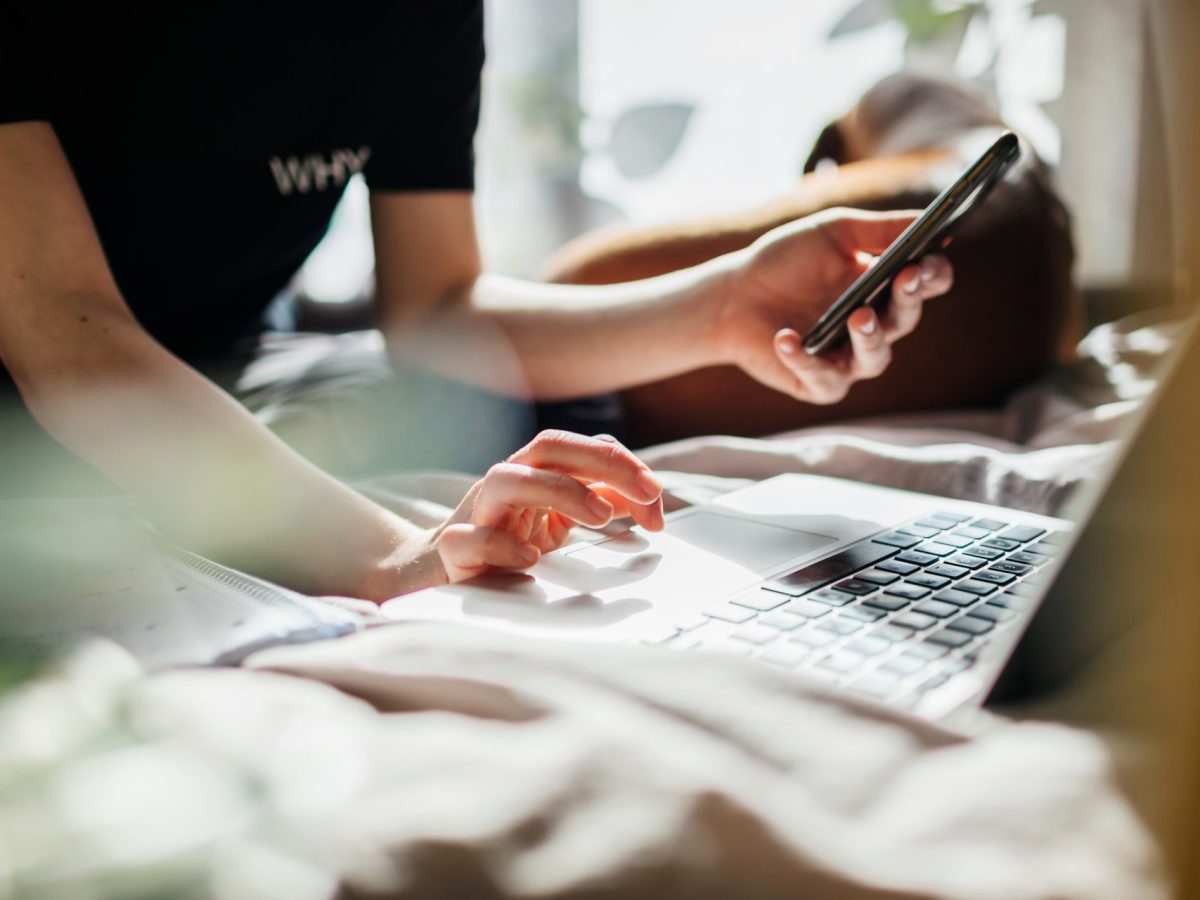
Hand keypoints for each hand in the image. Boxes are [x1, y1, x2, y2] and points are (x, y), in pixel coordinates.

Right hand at [433, 430, 664, 581]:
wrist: (443, 571)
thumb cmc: (506, 539)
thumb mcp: (558, 519)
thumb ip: (598, 503)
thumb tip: (647, 500)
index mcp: (534, 471)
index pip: (580, 447)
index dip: (623, 464)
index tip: (655, 494)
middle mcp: (506, 481)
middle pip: (550, 447)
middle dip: (604, 463)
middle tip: (647, 492)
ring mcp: (477, 511)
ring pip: (507, 479)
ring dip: (560, 491)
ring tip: (601, 517)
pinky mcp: (455, 548)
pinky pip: (469, 538)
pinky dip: (500, 544)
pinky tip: (530, 558)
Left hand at [713, 208, 953, 403]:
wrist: (733, 296)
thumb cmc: (785, 262)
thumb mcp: (832, 234)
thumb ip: (878, 229)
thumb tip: (928, 219)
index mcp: (885, 287)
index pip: (927, 284)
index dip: (932, 273)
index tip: (926, 259)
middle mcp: (874, 326)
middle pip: (906, 319)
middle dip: (908, 298)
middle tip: (905, 278)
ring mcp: (848, 358)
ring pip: (875, 358)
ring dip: (870, 337)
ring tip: (859, 315)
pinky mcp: (817, 383)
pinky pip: (821, 377)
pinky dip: (802, 358)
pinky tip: (787, 338)